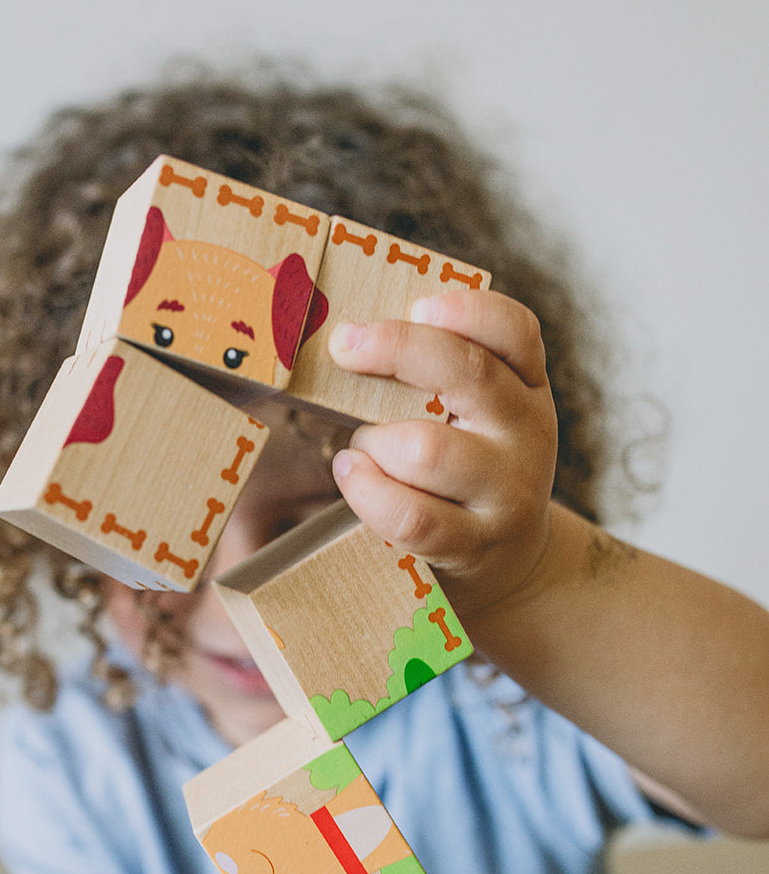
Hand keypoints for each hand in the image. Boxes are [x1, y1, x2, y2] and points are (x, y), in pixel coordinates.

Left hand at [329, 290, 557, 618]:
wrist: (512, 567)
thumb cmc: (470, 476)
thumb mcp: (479, 418)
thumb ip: (439, 376)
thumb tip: (353, 336)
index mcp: (527, 387)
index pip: (516, 332)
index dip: (467, 311)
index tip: (419, 305)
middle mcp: (527, 433)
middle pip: (469, 373)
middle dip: (395, 349)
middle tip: (345, 346)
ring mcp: (507, 493)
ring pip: (427, 449)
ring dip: (374, 441)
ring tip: (362, 449)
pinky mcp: (476, 545)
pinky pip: (411, 516)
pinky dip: (369, 492)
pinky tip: (353, 476)